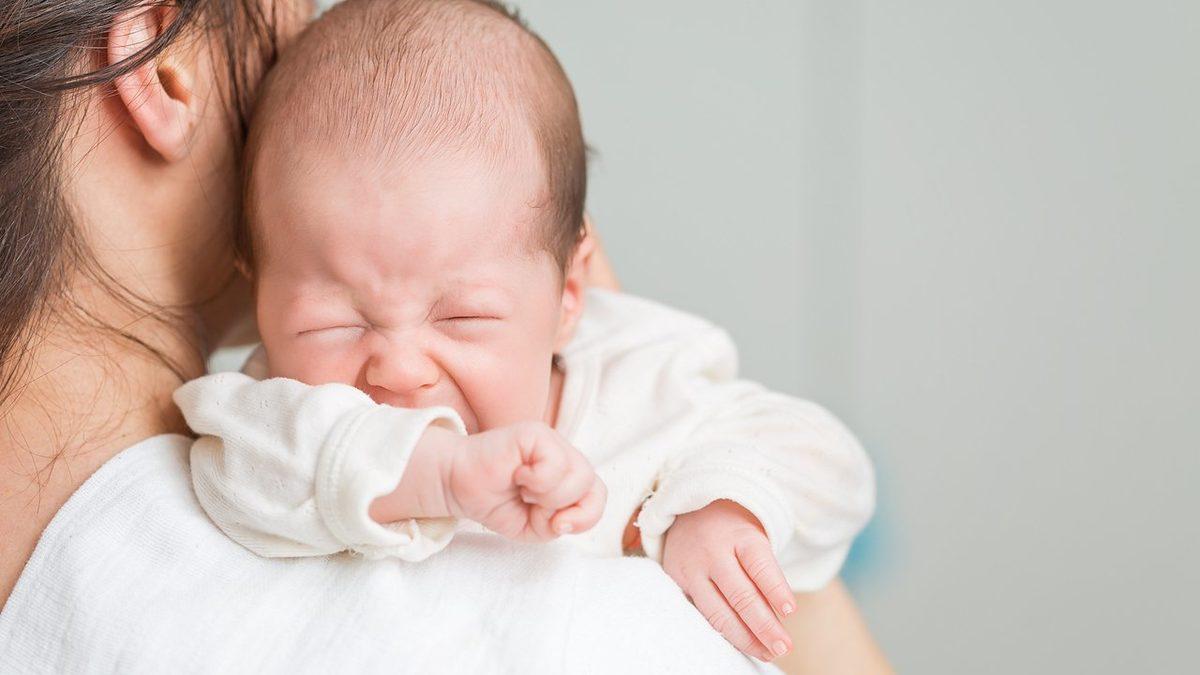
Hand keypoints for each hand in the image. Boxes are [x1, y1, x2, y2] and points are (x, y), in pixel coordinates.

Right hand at [445, 422, 606, 541]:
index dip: (586, 516)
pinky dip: (537, 480)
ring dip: (549, 495)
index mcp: (568, 476)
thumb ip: (558, 526)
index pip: (598, 495)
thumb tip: (566, 517)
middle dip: (562, 507)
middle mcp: (564, 455)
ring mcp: (551, 441)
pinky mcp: (536, 432)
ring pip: (578, 475)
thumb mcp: (533, 529)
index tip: (557, 526)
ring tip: (523, 489)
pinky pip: (555, 463)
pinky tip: (517, 475)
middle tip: (532, 504)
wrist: (460, 487)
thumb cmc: (496, 503)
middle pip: (591, 486)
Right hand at [662, 500, 794, 661]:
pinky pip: (700, 615)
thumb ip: (764, 573)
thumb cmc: (732, 531)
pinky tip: (740, 643)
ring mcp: (692, 568)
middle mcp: (713, 552)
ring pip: (718, 612)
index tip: (790, 611)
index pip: (760, 565)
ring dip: (745, 638)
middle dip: (764, 626)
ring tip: (766, 652)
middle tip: (783, 646)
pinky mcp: (676, 582)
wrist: (688, 510)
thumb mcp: (753, 538)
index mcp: (739, 535)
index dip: (776, 590)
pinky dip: (721, 633)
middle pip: (741, 595)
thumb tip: (779, 617)